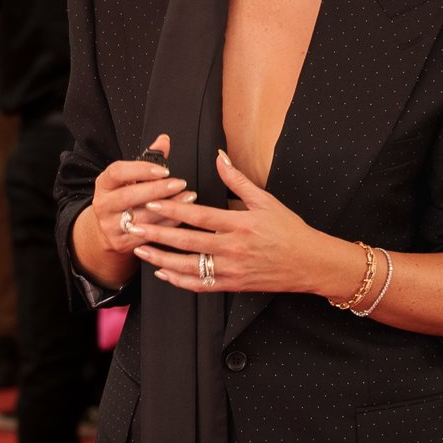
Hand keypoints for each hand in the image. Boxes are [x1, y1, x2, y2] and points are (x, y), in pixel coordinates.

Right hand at [87, 133, 191, 267]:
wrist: (110, 229)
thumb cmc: (125, 197)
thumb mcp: (131, 177)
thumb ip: (149, 159)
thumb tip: (164, 139)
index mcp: (103, 183)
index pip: (118, 172)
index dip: (141, 170)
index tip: (164, 169)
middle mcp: (102, 204)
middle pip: (128, 196)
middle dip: (157, 189)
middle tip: (180, 183)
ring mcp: (110, 226)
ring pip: (141, 217)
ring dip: (168, 208)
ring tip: (188, 198)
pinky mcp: (120, 242)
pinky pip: (147, 234)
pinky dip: (167, 224)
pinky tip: (182, 215)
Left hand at [132, 148, 352, 296]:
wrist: (309, 263)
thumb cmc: (289, 230)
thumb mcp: (266, 200)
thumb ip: (238, 180)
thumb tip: (219, 156)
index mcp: (240, 224)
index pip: (198, 216)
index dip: (173, 210)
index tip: (152, 202)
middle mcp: (233, 248)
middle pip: (187, 242)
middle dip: (157, 234)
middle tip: (133, 226)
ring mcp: (232, 270)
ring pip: (189, 267)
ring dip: (161, 259)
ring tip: (140, 250)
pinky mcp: (234, 285)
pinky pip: (200, 286)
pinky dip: (179, 281)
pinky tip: (163, 273)